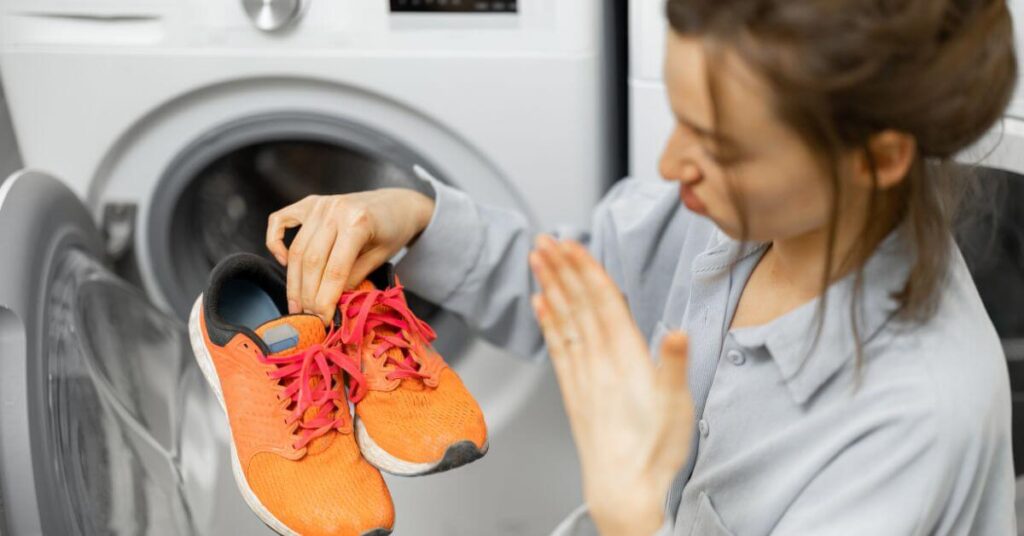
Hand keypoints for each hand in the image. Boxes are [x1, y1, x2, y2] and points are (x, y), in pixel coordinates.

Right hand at [266, 188, 434, 323]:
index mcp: (358, 222)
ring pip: (297, 249)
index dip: (326, 298)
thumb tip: (330, 303)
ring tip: (297, 304)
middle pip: (311, 261)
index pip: (335, 269)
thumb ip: (354, 278)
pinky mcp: (310, 202)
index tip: (323, 319)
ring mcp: (320, 204)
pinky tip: (285, 262)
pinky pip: (280, 221)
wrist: (397, 203)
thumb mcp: (381, 258)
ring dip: (294, 281)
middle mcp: (335, 210)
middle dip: (308, 294)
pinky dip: (275, 242)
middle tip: (308, 316)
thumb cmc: (393, 231)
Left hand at [528, 235, 693, 535]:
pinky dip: (547, 322)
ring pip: (564, 320)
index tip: (569, 242)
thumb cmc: (655, 451)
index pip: (602, 302)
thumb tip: (677, 333)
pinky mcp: (575, 393)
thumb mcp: (677, 408)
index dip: (584, 270)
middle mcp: (599, 362)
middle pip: (577, 304)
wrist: (624, 491)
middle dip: (561, 268)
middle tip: (543, 238)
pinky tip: (539, 305)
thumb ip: (673, 367)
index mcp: (625, 358)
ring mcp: (583, 377)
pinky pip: (557, 348)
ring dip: (550, 286)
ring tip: (536, 259)